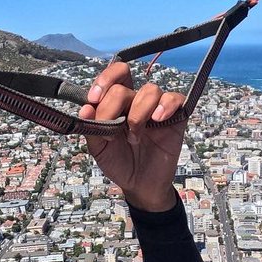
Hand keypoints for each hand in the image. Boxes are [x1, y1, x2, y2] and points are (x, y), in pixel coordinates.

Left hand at [78, 61, 186, 211]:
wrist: (140, 186)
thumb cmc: (120, 164)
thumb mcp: (99, 149)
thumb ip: (92, 127)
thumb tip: (85, 108)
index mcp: (117, 103)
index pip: (114, 76)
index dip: (104, 80)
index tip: (94, 99)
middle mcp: (136, 101)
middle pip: (124, 86)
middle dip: (113, 106)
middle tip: (114, 130)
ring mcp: (157, 107)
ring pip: (149, 90)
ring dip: (137, 114)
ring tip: (135, 137)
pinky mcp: (176, 117)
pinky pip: (174, 98)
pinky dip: (165, 106)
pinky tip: (157, 119)